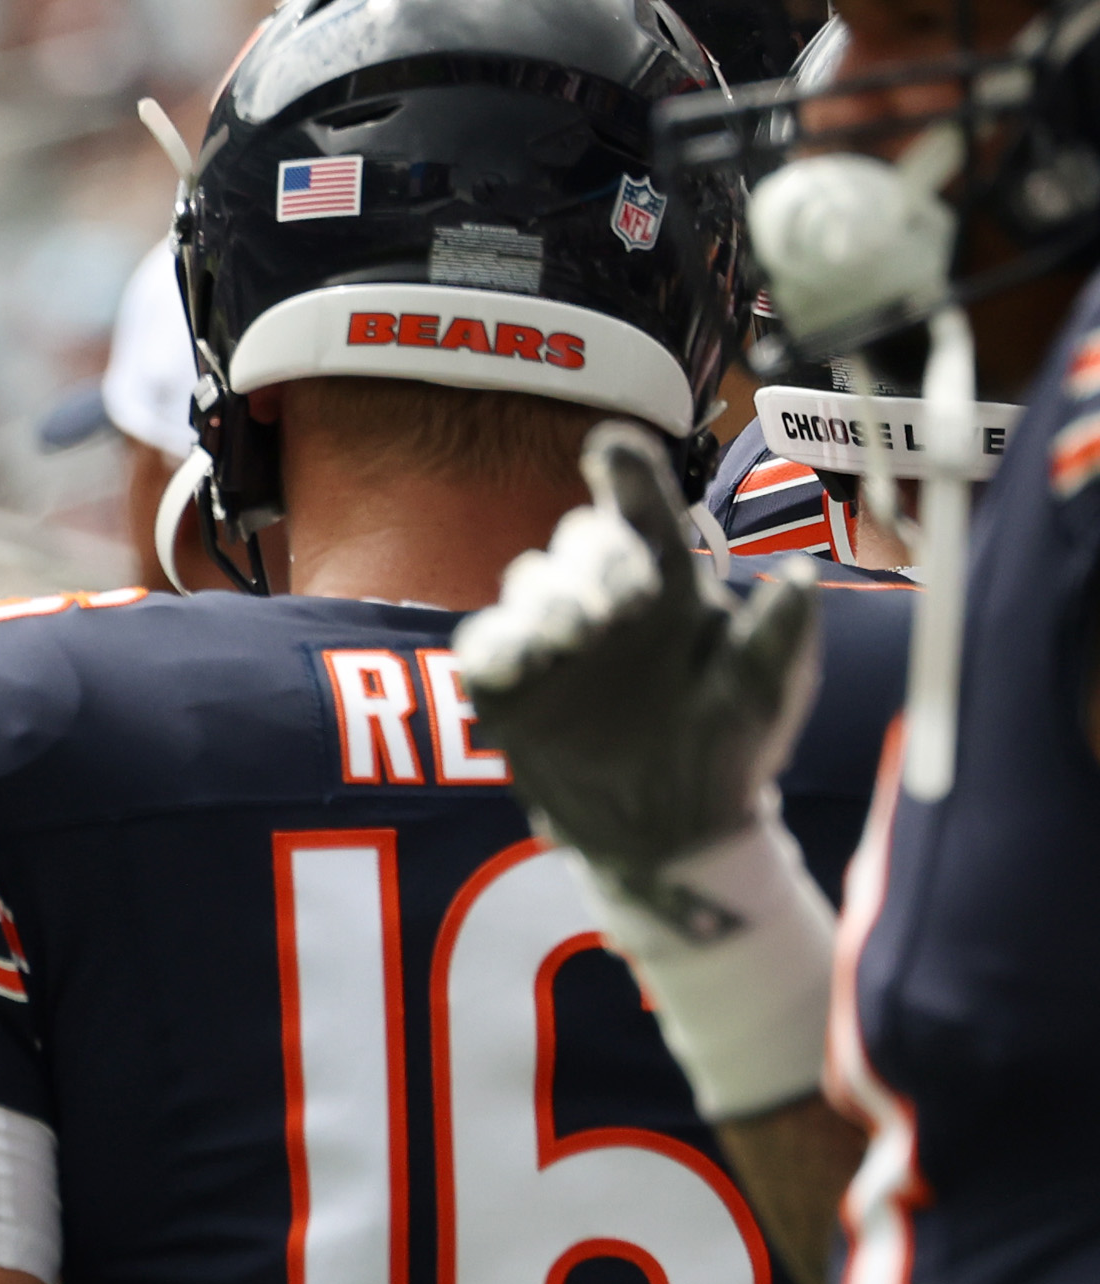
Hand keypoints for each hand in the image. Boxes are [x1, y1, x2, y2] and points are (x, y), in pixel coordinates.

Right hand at [450, 422, 823, 921]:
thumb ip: (780, 639)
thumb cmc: (724, 755)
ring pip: (529, 581)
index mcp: (671, 591)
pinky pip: (484, 642)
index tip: (609, 449)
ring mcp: (553, 642)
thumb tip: (798, 579)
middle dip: (592, 556)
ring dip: (548, 598)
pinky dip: (497, 644)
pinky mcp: (509, 684)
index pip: (646, 513)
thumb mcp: (764, 700)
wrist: (666, 834)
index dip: (626, 473)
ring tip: (573, 639)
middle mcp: (608, 603)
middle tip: (616, 605)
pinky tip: (522, 664)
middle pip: (580, 539)